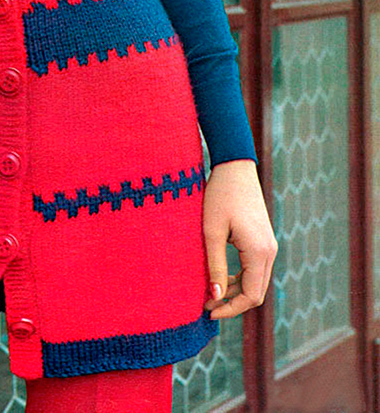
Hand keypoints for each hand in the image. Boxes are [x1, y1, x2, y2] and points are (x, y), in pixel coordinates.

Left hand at [202, 159, 277, 319]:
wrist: (234, 167)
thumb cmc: (219, 196)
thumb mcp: (211, 231)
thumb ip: (214, 265)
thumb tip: (215, 295)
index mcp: (258, 252)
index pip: (251, 296)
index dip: (230, 309)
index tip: (208, 311)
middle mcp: (269, 251)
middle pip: (255, 292)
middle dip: (232, 302)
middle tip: (207, 305)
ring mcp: (269, 245)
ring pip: (255, 281)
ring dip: (235, 290)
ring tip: (209, 291)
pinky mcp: (263, 239)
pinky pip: (255, 268)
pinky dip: (240, 277)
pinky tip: (220, 275)